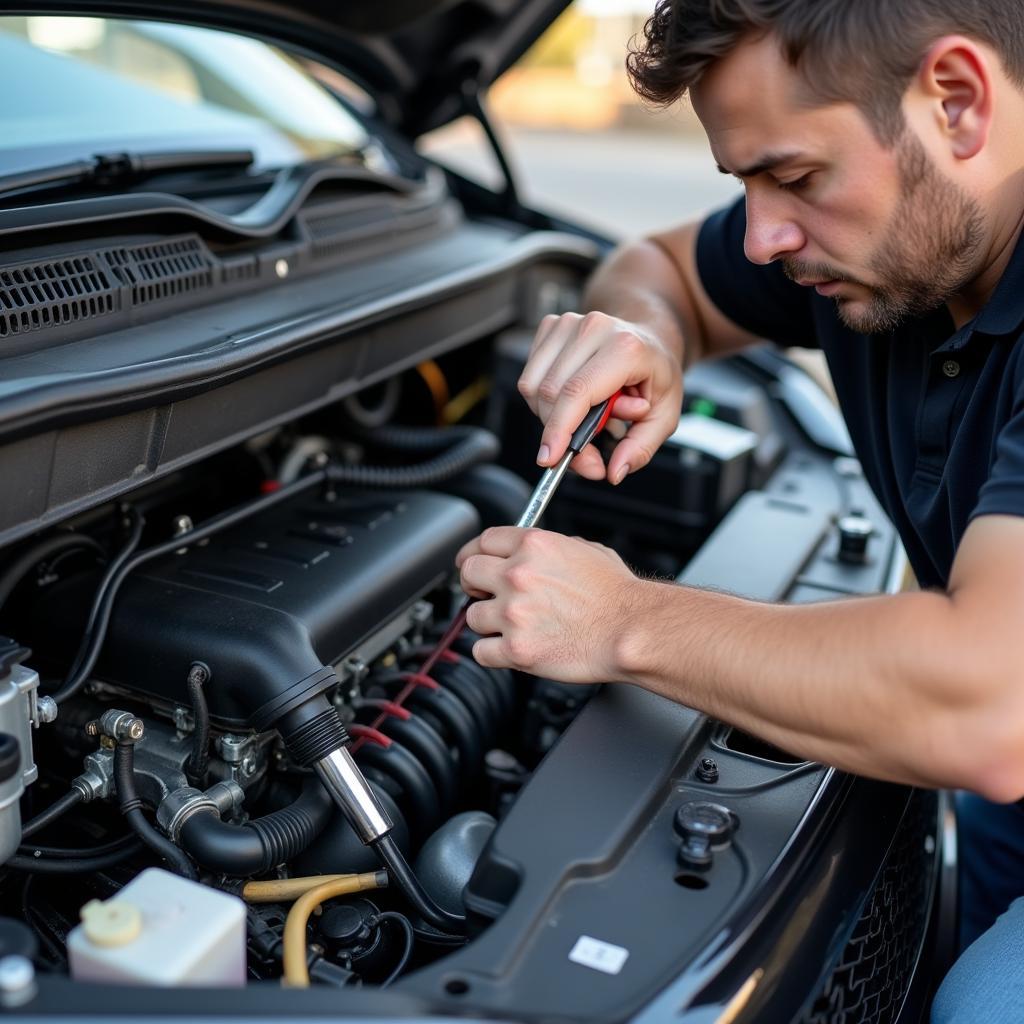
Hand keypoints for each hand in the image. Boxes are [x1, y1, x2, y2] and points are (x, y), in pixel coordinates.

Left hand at [455, 526, 640, 681]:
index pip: (483, 540)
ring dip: (487, 622)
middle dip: (474, 584)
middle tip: (485, 594)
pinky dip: (492, 653)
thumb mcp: (586, 550)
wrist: (632, 631)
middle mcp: (518, 575)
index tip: (471, 561)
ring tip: (510, 627)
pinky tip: (509, 649)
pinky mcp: (515, 649)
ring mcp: (513, 613)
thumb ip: (551, 548)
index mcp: (534, 545)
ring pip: (472, 616)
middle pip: (467, 572)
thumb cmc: (618, 596)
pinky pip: (480, 652)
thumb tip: (532, 553)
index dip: (474, 552)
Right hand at [517, 311, 683, 483]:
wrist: (648, 336)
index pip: (577, 392)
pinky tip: (570, 398)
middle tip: (584, 453)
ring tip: (584, 416)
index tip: (550, 458)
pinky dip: (544, 400)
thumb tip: (614, 471)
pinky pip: (530, 378)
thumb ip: (640, 448)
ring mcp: (569, 324)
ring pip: (534, 388)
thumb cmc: (654, 373)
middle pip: (551, 394)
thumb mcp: (664, 416)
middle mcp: (594, 328)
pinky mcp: (550, 327)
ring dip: (551, 416)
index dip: (559, 429)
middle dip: (559, 433)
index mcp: (626, 347)